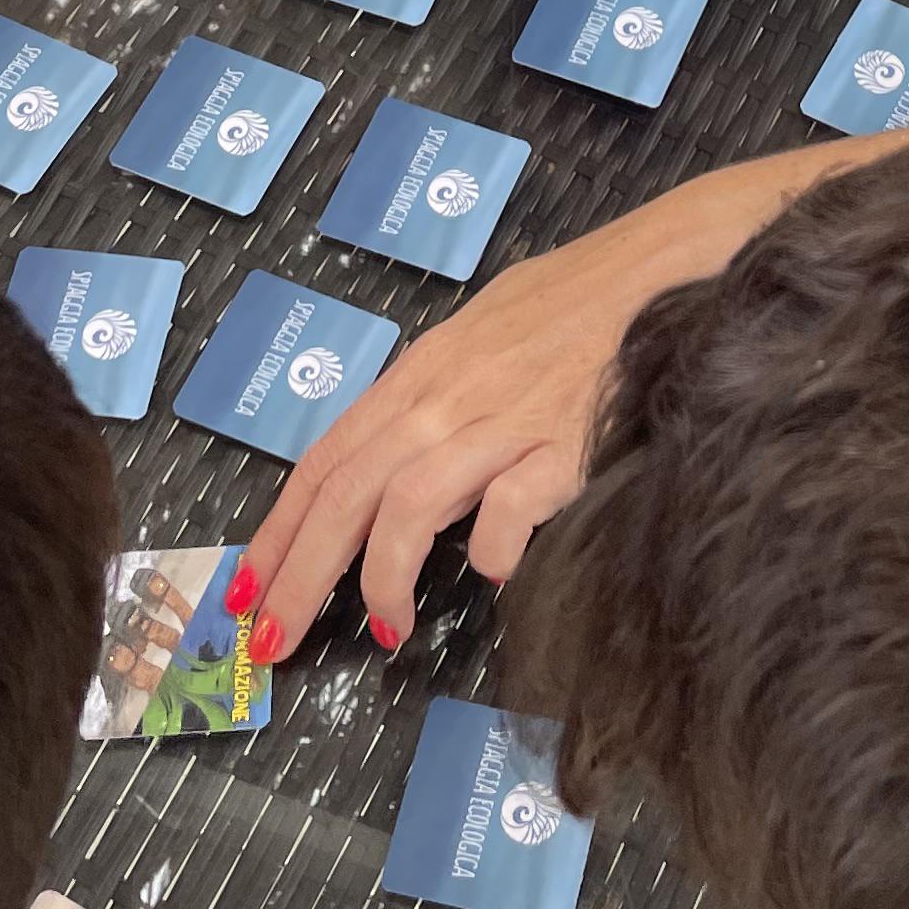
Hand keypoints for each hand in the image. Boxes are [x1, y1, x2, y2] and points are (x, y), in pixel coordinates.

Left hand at [237, 160, 791, 654]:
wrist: (663, 268)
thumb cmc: (576, 299)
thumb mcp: (483, 330)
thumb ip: (437, 391)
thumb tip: (397, 457)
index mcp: (421, 370)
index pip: (327, 457)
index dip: (279, 528)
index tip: (245, 589)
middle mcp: (447, 395)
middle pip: (348, 492)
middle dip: (299, 573)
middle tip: (271, 641)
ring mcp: (502, 420)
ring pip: (407, 506)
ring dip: (382, 579)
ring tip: (384, 629)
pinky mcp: (561, 447)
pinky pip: (504, 516)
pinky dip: (488, 558)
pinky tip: (491, 580)